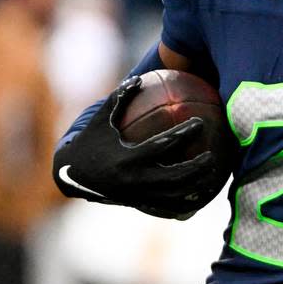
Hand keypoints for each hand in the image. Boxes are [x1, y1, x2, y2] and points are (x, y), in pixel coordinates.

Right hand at [53, 78, 221, 219]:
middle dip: (196, 167)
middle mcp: (133, 180)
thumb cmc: (89, 141)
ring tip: (213, 173)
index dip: (183, 134)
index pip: (162, 146)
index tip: (200, 122)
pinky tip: (201, 195)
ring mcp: (136, 195)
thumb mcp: (101, 119)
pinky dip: (184, 202)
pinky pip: (165, 206)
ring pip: (172, 195)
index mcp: (127, 158)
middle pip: (173, 176)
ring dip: (195, 186)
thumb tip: (139, 77)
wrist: (69, 175)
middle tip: (212, 155)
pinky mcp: (137, 203)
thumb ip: (120, 98)